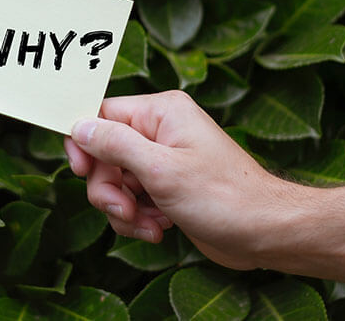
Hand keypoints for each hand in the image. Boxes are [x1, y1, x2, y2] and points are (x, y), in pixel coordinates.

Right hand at [64, 90, 303, 269]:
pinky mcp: (168, 187)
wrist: (265, 232)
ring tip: (149, 225)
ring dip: (124, 209)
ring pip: (115, 181)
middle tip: (125, 210)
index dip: (84, 143)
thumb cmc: (224, 197)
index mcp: (161, 112)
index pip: (101, 114)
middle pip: (104, 154)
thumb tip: (79, 126)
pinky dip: (138, 218)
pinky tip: (159, 229)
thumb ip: (115, 144)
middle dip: (108, 188)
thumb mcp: (161, 169)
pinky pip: (132, 199)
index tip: (81, 171)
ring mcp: (164, 160)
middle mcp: (161, 131)